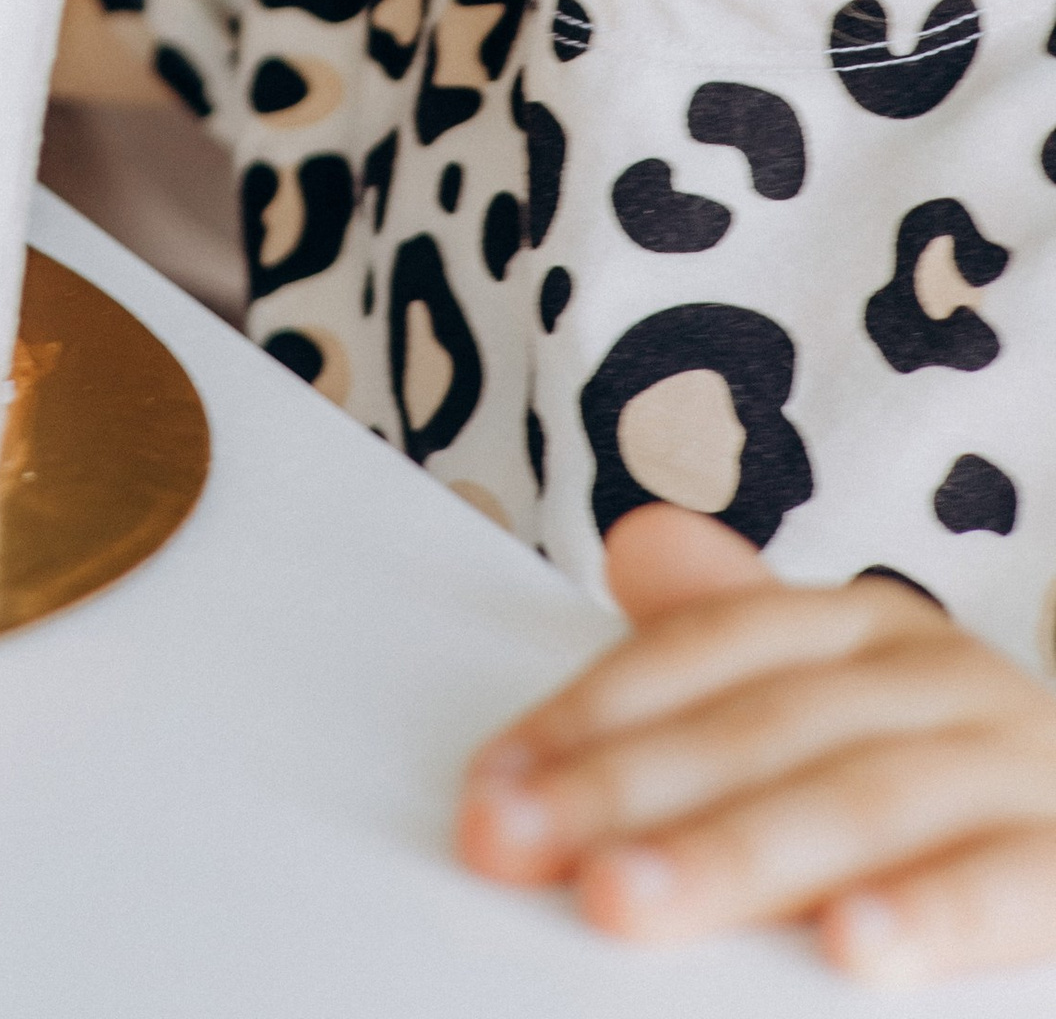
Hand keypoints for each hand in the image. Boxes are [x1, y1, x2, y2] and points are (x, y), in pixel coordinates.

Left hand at [459, 502, 1055, 980]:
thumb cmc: (955, 784)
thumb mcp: (848, 702)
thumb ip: (736, 637)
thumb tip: (638, 542)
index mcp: (867, 627)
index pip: (704, 652)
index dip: (590, 714)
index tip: (490, 789)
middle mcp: (942, 675)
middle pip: (758, 726)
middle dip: (624, 789)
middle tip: (521, 844)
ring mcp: (1019, 764)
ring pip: (857, 802)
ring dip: (735, 855)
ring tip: (626, 897)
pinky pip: (1006, 884)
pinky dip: (927, 915)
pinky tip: (850, 949)